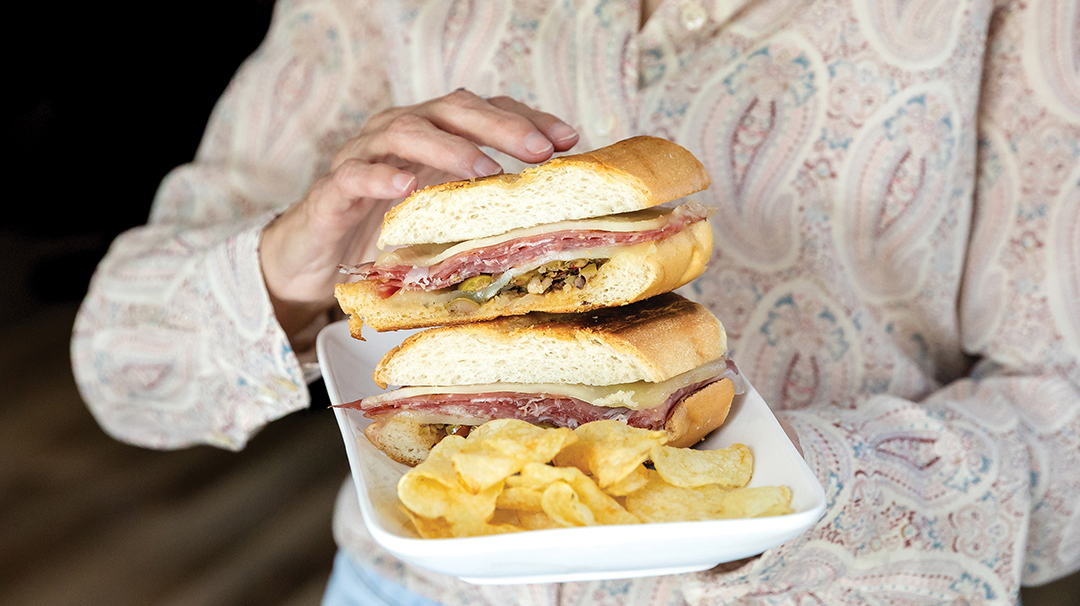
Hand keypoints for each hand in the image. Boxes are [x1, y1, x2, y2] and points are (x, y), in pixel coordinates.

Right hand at [259, 90, 578, 339]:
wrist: (314, 258)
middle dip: (499, 127)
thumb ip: (481, 203)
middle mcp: (398, 133)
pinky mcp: (333, 190)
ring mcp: (363, 157)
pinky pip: (355, 174)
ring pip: (405, 131)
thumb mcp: (442, 214)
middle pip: (451, 110)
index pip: (484, 111)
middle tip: (539, 150)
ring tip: (485, 171)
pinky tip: (405, 187)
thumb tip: (550, 215)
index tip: (568, 140)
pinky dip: (380, 176)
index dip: (526, 120)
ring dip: (449, 148)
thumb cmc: (384, 231)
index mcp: (431, 134)